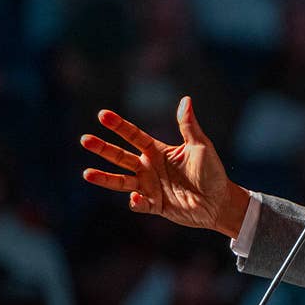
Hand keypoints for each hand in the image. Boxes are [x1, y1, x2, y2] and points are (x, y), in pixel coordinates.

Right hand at [80, 98, 250, 236]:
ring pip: (121, 181)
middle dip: (103, 148)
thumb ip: (189, 125)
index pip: (133, 135)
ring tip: (87, 173)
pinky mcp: (154, 205)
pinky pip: (139, 203)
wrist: (220, 202)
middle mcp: (149, 168)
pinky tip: (135, 196)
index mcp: (158, 151)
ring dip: (104, 177)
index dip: (118, 126)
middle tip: (85, 139)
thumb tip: (185, 99)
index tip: (102, 115)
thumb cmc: (212, 172)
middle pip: (120, 156)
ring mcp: (149, 187)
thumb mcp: (201, 146)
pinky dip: (135, 201)